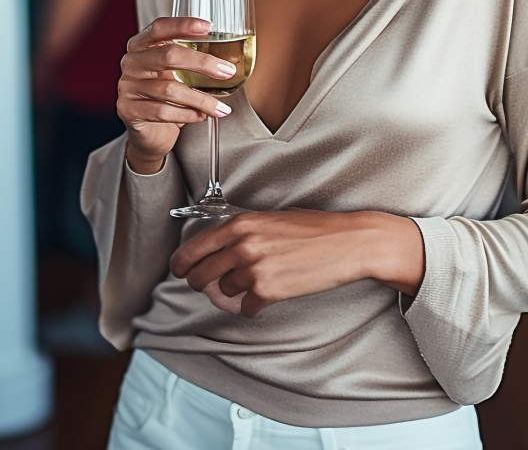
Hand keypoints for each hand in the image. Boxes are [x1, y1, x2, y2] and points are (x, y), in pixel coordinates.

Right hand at [118, 16, 237, 172]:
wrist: (149, 131)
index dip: (183, 24)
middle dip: (203, 63)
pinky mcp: (129, 111)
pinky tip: (202, 116)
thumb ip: (191, 61)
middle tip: (227, 71)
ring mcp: (127, 87)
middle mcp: (132, 63)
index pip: (160, 28)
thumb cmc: (166, 96)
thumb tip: (230, 60)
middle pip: (168, 56)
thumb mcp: (176, 73)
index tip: (208, 27)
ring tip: (220, 107)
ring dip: (201, 99)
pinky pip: (164, 112)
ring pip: (170, 89)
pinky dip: (188, 115)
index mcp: (141, 46)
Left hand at [169, 209, 425, 316]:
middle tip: (212, 284)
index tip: (180, 270)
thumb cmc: (314, 228)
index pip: (193, 248)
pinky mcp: (268, 291)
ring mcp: (254, 269)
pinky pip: (246, 307)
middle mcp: (243, 245)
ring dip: (236, 291)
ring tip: (258, 281)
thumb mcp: (271, 220)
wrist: (347, 242)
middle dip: (202, 283)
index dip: (181, 264)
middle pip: (199, 275)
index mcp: (241, 223)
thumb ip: (241, 235)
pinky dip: (255, 305)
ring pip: (223, 292)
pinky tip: (271, 293)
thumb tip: (217, 254)